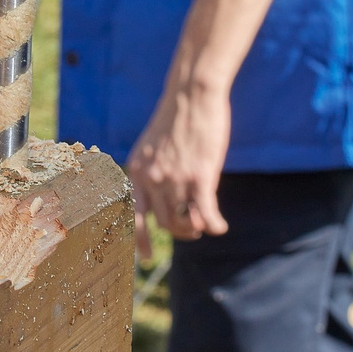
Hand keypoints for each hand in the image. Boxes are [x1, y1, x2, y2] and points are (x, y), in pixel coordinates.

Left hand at [125, 78, 232, 258]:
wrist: (191, 95)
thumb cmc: (174, 119)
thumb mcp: (150, 147)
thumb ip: (150, 172)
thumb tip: (154, 197)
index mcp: (136, 172)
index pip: (132, 216)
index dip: (138, 241)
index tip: (146, 256)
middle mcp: (152, 179)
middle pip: (164, 222)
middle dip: (178, 232)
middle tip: (190, 231)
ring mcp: (175, 179)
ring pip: (183, 220)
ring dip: (195, 228)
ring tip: (204, 224)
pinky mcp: (200, 176)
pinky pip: (205, 212)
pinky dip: (214, 224)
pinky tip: (221, 228)